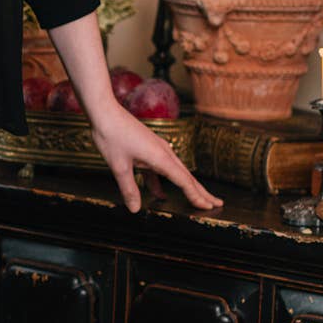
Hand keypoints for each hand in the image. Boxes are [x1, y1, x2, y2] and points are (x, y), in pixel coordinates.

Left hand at [89, 100, 222, 214]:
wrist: (105, 112)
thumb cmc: (112, 136)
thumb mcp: (118, 166)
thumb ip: (129, 189)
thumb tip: (135, 210)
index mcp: (161, 157)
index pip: (184, 181)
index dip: (197, 196)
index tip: (209, 207)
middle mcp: (164, 153)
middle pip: (187, 176)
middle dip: (202, 192)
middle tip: (217, 204)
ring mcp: (157, 150)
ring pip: (175, 173)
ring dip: (186, 187)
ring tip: (197, 200)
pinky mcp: (148, 149)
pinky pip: (159, 170)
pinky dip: (162, 183)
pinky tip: (160, 195)